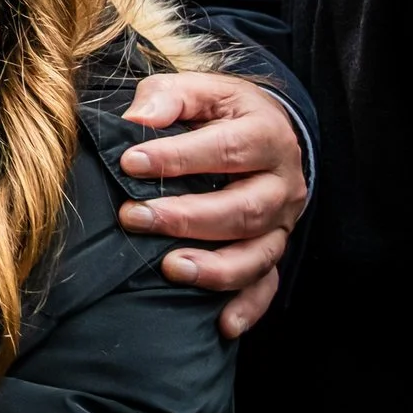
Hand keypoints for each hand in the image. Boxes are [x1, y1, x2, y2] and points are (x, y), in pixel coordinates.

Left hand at [117, 72, 309, 338]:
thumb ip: (167, 97)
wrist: (266, 127)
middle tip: (135, 218)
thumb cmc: (218, 109)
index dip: (178, 157)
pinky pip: (267, 285)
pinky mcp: (274, 249)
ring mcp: (281, 222)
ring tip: (171, 269)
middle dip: (187, 218)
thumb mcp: (198, 88)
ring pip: (257, 252)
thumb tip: (137, 119)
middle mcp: (281, 183)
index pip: (226, 149)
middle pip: (242, 209)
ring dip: (216, 267)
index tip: (130, 163)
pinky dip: (247, 307)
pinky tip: (222, 325)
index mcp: (265, 135)